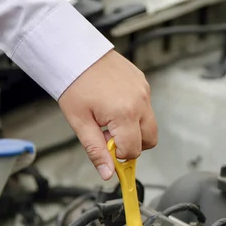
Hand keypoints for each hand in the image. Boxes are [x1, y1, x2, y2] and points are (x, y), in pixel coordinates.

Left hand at [58, 50, 157, 179]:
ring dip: (134, 128)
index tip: (109, 154)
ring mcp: (144, 91)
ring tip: (110, 118)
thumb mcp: (80, 123)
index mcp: (124, 114)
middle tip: (111, 138)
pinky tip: (114, 103)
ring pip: (149, 123)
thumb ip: (96, 150)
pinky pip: (145, 105)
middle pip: (150, 139)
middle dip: (134, 144)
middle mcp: (139, 102)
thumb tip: (107, 173)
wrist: (75, 52)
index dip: (120, 156)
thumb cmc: (74, 83)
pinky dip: (133, 111)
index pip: (134, 150)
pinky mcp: (143, 82)